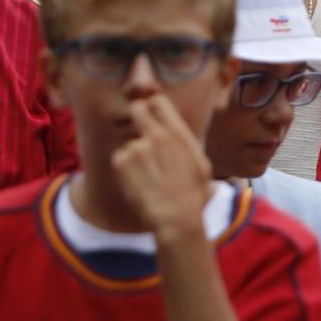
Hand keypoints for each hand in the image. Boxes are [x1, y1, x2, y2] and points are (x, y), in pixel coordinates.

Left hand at [110, 94, 214, 241]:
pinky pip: (120, 156)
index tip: (152, 112)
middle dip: (136, 115)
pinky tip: (139, 182)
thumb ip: (185, 142)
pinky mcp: (121, 160)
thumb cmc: (193, 196)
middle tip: (141, 133)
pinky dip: (125, 167)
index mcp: (178, 135)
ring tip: (150, 176)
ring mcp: (137, 148)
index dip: (153, 106)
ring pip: (130, 141)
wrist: (176, 219)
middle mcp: (157, 136)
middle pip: (137, 108)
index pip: (158, 101)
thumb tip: (174, 128)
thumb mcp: (201, 165)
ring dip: (136, 154)